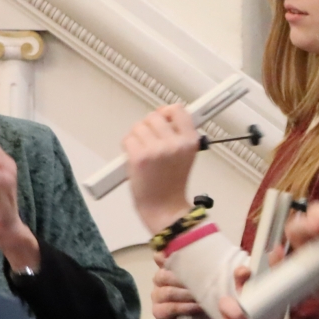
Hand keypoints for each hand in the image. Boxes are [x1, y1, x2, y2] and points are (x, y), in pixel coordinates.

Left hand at [124, 105, 199, 234]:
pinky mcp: (140, 157)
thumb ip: (178, 133)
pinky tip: (136, 158)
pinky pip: (128, 139)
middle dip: (149, 127)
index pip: (177, 110)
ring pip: (139, 126)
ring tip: (144, 152)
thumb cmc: (172, 183)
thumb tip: (163, 112)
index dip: (167, 112)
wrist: (164, 208)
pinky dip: (128, 147)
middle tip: (151, 142)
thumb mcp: (185, 154)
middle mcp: (175, 143)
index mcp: (190, 141)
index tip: (163, 118)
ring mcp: (157, 150)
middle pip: (154, 116)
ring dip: (137, 137)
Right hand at [150, 250, 206, 318]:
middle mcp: (160, 279)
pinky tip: (197, 307)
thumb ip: (205, 265)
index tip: (175, 256)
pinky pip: (169, 308)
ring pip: (168, 292)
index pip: (160, 257)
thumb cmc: (208, 295)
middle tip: (202, 281)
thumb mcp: (209, 278)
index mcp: (169, 267)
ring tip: (202, 296)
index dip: (165, 256)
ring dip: (186, 294)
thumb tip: (211, 250)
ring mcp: (157, 296)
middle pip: (164, 275)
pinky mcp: (158, 312)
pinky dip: (185, 307)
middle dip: (183, 279)